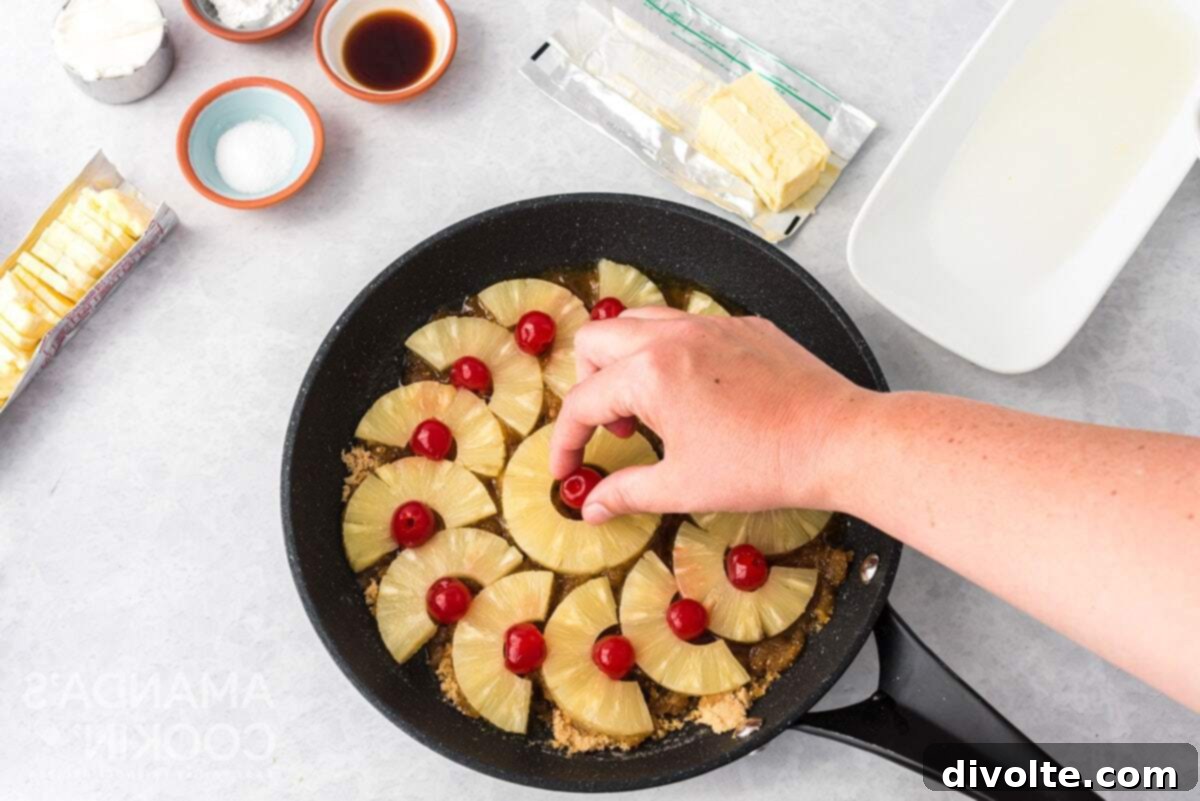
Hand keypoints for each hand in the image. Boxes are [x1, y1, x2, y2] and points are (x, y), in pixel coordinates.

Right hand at [549, 307, 872, 523]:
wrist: (837, 440)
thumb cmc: (763, 464)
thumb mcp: (683, 487)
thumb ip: (627, 492)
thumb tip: (592, 505)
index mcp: (650, 374)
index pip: (582, 402)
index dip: (566, 441)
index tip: (568, 467)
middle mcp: (674, 336)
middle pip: (596, 341)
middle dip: (589, 385)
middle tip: (612, 428)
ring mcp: (711, 324)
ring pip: (639, 321)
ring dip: (626, 360)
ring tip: (649, 406)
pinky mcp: (743, 326)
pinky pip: (688, 324)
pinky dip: (672, 352)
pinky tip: (697, 393)